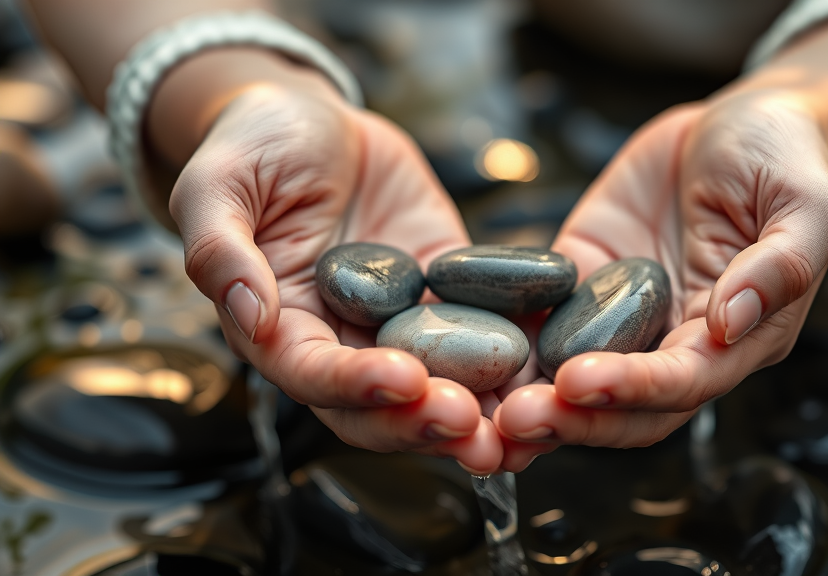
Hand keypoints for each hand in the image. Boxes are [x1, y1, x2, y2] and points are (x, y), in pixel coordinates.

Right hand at [167, 80, 501, 473]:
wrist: (314, 121)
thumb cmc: (253, 148)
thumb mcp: (217, 187)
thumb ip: (221, 249)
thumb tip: (253, 313)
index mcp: (281, 328)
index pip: (314, 378)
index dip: (356, 386)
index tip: (402, 379)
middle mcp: (343, 338)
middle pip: (382, 404)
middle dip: (425, 421)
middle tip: (472, 423)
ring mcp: (400, 319)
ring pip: (439, 383)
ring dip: (478, 411)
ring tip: (520, 421)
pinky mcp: (446, 290)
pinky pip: (483, 326)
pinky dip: (512, 352)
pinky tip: (545, 364)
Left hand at [494, 88, 827, 469]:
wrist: (736, 122)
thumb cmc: (785, 159)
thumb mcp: (806, 206)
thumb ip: (780, 266)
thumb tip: (731, 323)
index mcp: (736, 338)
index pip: (683, 383)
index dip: (633, 389)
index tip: (580, 382)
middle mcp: (674, 339)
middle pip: (622, 404)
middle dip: (570, 417)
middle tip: (514, 419)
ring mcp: (622, 315)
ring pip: (574, 379)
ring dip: (531, 400)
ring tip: (481, 410)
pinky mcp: (582, 280)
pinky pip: (539, 319)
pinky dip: (506, 342)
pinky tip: (464, 349)